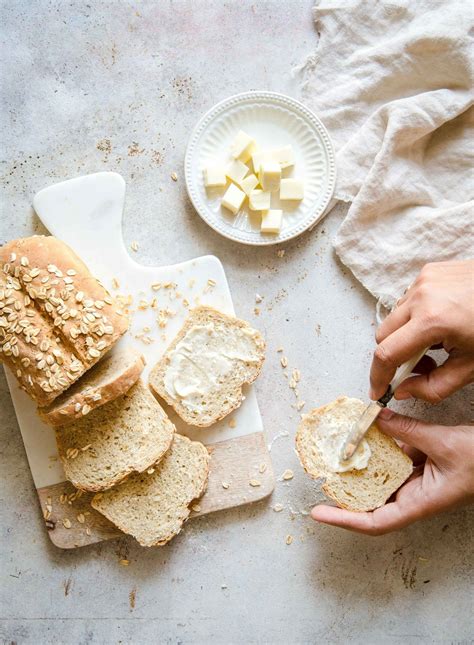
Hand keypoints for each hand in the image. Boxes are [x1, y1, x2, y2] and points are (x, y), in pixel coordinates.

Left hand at [311, 408, 473, 534]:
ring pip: (381, 477)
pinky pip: (395, 459)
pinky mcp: (422, 465)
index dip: (344, 519)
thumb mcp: (442, 443)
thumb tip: (376, 419)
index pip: (375, 521)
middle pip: (372, 501)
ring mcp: (417, 481)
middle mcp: (415, 496)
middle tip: (321, 472)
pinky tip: (368, 431)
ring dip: (361, 464)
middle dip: (346, 489)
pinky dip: (381, 447)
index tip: (319, 513)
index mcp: (420, 503)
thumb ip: (407, 431)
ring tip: (337, 449)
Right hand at [370, 259, 473, 402]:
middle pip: (383, 335)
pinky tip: (440, 323)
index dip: (378, 377)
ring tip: (435, 344)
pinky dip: (416, 316)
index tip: (379, 390)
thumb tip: (403, 391)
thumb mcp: (470, 367)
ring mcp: (423, 280)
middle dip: (393, 356)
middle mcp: (421, 296)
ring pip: (394, 317)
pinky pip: (408, 300)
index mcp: (432, 321)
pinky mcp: (428, 271)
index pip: (386, 354)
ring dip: (405, 335)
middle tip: (418, 368)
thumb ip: (433, 387)